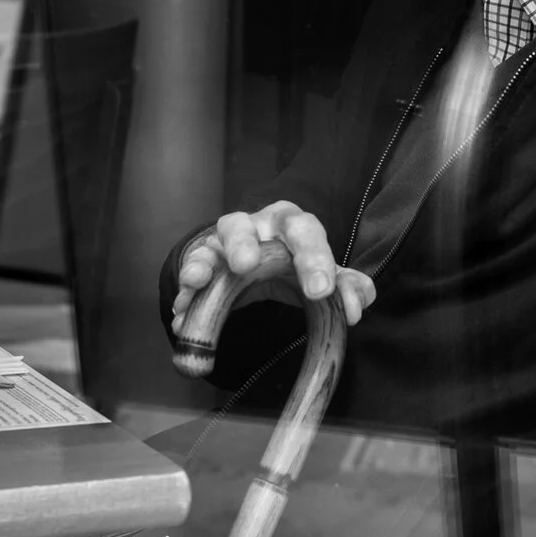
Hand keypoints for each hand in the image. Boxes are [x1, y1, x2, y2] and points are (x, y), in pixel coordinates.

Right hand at [171, 202, 375, 331]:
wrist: (266, 263)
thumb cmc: (298, 266)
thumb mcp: (325, 277)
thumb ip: (347, 289)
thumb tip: (354, 309)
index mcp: (295, 226)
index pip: (306, 233)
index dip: (314, 259)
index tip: (321, 291)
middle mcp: (258, 226)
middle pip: (247, 224)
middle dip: (243, 243)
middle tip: (243, 265)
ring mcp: (227, 239)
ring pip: (209, 244)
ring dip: (204, 260)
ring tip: (197, 281)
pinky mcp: (206, 258)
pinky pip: (193, 270)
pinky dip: (187, 290)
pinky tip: (181, 312)